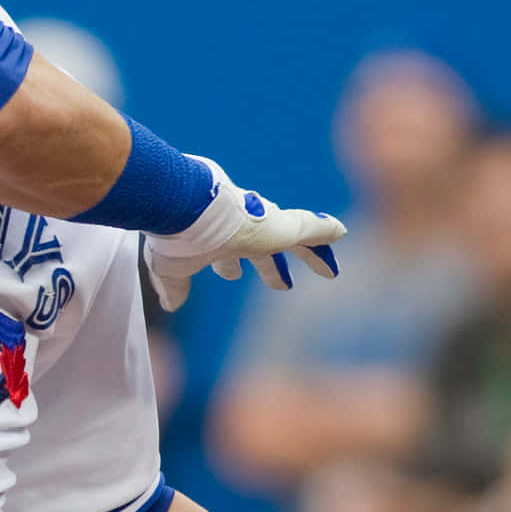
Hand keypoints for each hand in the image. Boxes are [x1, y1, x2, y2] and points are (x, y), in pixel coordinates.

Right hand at [141, 158, 343, 310]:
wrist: (185, 206)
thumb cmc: (175, 235)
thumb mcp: (170, 268)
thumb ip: (174, 286)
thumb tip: (170, 304)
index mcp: (213, 239)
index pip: (226, 254)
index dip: (228, 266)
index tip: (230, 275)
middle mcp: (239, 230)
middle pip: (262, 250)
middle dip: (270, 267)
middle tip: (284, 286)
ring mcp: (261, 226)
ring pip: (293, 237)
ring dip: (308, 254)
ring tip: (329, 270)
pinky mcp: (280, 224)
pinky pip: (310, 227)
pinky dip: (324, 231)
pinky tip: (340, 232)